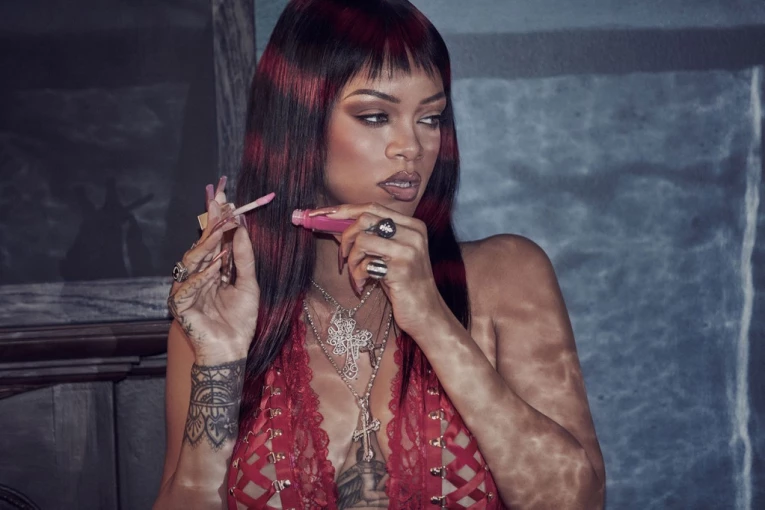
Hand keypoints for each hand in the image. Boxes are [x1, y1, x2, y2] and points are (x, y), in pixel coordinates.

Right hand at [167, 177, 259, 363]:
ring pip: (191, 261)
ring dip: (206, 245)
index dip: (219, 220)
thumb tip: (241, 229)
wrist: (232, 350)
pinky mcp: (180, 305)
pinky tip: (215, 267)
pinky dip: (201, 277)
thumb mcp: (248, 285)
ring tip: (220, 231)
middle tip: (220, 204)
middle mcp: (198, 275)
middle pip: (201, 245)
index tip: (226, 200)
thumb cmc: (240, 321)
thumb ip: (244, 259)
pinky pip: (188, 287)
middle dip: (210, 224)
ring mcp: (187, 289)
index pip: (214, 241)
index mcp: (213, 270)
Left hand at [312, 202, 447, 339]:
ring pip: (362, 239)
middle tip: (343, 256)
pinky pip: (365, 264)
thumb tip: (332, 224)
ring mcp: (409, 250)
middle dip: (345, 237)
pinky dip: (357, 275)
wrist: (426, 314)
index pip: (372, 207)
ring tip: (356, 275)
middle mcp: (413, 234)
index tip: (321, 215)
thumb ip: (367, 238)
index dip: (344, 210)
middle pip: (365, 218)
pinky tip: (363, 285)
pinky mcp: (401, 269)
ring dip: (351, 260)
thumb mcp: (386, 256)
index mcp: (412, 225)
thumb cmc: (403, 284)